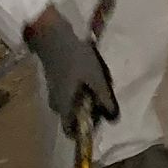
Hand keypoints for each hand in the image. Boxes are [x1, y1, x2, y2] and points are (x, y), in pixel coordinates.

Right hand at [25, 6, 120, 124]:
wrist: (54, 37)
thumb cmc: (76, 60)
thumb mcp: (96, 80)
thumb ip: (105, 100)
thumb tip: (114, 119)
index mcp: (64, 107)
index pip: (71, 131)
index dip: (86, 130)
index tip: (99, 120)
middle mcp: (56, 104)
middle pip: (74, 117)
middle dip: (89, 111)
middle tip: (103, 98)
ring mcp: (53, 92)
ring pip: (72, 104)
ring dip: (86, 98)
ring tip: (98, 83)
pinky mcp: (54, 81)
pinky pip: (69, 93)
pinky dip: (80, 89)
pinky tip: (88, 75)